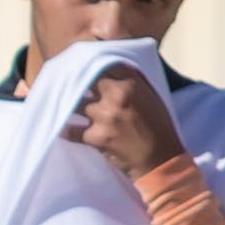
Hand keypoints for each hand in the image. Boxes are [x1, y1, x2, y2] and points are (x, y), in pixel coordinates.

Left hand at [64, 62, 184, 177]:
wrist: (160, 160)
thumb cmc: (157, 127)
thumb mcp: (149, 97)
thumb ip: (130, 81)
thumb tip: (111, 66)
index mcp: (130, 84)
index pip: (102, 64)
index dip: (87, 64)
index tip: (78, 65)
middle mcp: (116, 96)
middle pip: (84, 81)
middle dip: (75, 83)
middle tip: (64, 84)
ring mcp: (104, 117)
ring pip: (75, 105)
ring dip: (70, 107)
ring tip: (64, 106)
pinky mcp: (96, 138)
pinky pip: (71, 130)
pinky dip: (67, 130)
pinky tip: (64, 129)